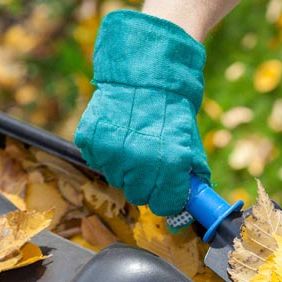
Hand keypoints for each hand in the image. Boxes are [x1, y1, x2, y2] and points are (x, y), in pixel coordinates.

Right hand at [75, 10, 210, 216]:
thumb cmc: (171, 111)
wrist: (144, 74)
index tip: (167, 191)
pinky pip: (97, 161)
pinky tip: (117, 134)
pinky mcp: (91, 141)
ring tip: (133, 143)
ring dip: (125, 169)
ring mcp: (112, 152)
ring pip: (116, 180)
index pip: (165, 205)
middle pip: (138, 196)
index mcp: (171, 163)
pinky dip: (106, 153)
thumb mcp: (190, 142)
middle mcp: (140, 161)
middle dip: (146, 185)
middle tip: (149, 163)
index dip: (167, 199)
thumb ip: (190, 176)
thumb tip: (190, 207)